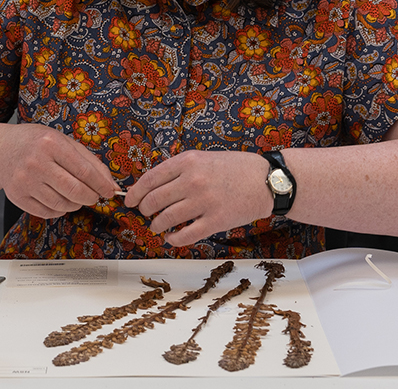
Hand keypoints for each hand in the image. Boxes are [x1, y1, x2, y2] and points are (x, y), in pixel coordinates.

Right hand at [0, 123, 119, 218]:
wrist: (3, 150)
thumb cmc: (39, 144)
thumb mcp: (65, 143)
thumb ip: (90, 163)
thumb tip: (111, 185)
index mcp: (51, 144)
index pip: (85, 171)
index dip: (101, 185)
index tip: (110, 191)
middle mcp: (36, 162)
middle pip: (74, 191)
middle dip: (91, 197)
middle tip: (94, 196)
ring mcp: (24, 181)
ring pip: (62, 205)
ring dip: (76, 204)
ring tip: (75, 195)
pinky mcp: (17, 196)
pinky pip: (47, 213)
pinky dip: (59, 210)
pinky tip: (59, 199)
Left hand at [124, 150, 272, 246]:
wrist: (267, 180)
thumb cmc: (237, 168)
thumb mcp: (205, 157)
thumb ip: (180, 169)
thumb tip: (153, 186)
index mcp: (188, 161)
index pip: (150, 179)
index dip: (135, 193)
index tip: (130, 201)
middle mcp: (193, 180)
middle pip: (153, 201)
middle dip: (144, 210)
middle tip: (146, 214)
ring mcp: (203, 202)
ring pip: (165, 219)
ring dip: (156, 226)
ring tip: (158, 226)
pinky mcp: (215, 221)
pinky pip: (184, 235)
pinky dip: (173, 239)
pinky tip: (172, 238)